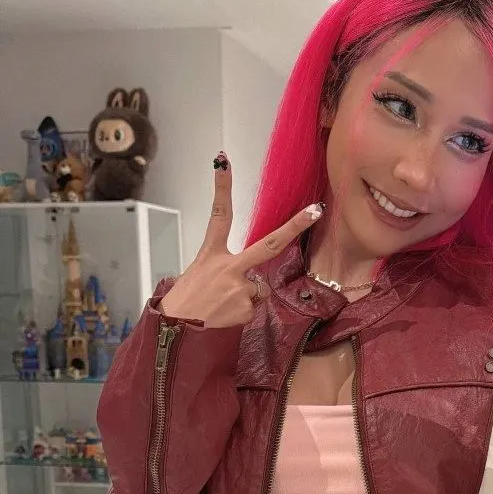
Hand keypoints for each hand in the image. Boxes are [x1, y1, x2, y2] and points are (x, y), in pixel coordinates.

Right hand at [158, 153, 322, 328]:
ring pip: (260, 290)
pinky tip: (225, 317)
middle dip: (296, 226)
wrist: (174, 333)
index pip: (219, 215)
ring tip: (222, 307)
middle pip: (270, 243)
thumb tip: (248, 283)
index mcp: (210, 253)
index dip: (222, 187)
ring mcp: (240, 286)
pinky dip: (243, 314)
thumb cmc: (184, 304)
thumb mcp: (198, 277)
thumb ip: (225, 272)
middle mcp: (229, 266)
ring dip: (247, 298)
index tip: (223, 161)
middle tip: (317, 211)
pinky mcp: (246, 307)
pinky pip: (254, 309)